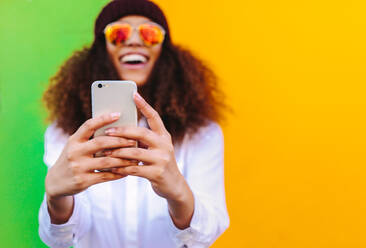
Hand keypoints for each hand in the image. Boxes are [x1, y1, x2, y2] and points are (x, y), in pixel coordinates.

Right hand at [45, 112, 135, 199]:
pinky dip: (118, 173)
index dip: (103, 119)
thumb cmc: (73, 159)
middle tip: (134, 140)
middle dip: (120, 141)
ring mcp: (78, 167)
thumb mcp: (76, 146)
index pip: (89, 125)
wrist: (56, 182)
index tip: (118, 114)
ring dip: (123, 159)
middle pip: (101, 143)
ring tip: (135, 158)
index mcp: (74, 140)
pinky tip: (127, 171)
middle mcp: (74, 152)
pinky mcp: (83, 181)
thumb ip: (90, 139)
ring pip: (106, 161)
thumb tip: (116, 129)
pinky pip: (105, 176)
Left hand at [104, 93, 193, 228]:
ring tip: (105, 152)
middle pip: (142, 133)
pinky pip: (135, 169)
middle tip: (107, 131)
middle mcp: (165, 145)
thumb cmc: (159, 164)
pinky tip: (112, 167)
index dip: (144, 105)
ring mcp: (162, 159)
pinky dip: (122, 167)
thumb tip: (119, 131)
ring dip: (118, 152)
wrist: (174, 185)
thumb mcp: (156, 149)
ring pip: (135, 152)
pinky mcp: (157, 173)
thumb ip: (143, 140)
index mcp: (164, 136)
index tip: (134, 94)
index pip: (154, 117)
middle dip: (122, 131)